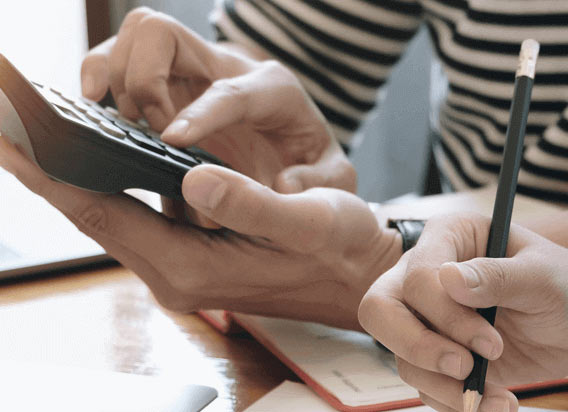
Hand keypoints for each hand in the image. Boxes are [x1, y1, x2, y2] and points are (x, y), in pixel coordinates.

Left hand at [0, 137, 400, 329]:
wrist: (358, 278)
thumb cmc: (339, 249)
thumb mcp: (306, 221)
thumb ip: (250, 205)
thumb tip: (194, 175)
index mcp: (192, 268)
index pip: (103, 215)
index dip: (53, 174)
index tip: (9, 138)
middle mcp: (175, 272)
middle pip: (92, 215)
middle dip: (47, 170)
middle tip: (8, 124)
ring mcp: (180, 266)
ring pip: (108, 214)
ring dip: (72, 175)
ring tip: (37, 133)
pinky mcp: (190, 255)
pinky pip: (131, 215)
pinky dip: (105, 183)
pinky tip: (94, 158)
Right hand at [82, 7, 354, 192]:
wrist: (297, 147)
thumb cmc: (311, 162)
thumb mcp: (335, 178)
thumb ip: (320, 181)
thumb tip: (283, 184)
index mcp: (274, 90)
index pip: (230, 90)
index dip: (199, 113)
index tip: (173, 141)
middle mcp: (228, 68)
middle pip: (163, 33)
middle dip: (142, 79)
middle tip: (148, 132)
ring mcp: (193, 71)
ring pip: (134, 37)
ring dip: (115, 78)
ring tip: (124, 128)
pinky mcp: (167, 83)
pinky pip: (118, 59)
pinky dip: (98, 81)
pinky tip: (100, 118)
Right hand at [359, 214, 567, 411]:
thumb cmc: (564, 286)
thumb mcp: (541, 278)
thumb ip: (497, 276)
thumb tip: (448, 279)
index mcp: (448, 238)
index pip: (418, 274)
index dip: (446, 313)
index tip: (491, 341)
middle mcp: (426, 275)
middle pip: (381, 311)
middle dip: (418, 347)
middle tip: (464, 368)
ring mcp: (427, 318)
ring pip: (400, 355)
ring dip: (445, 384)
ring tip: (498, 397)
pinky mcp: (438, 355)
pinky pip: (424, 385)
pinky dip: (457, 402)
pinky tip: (499, 401)